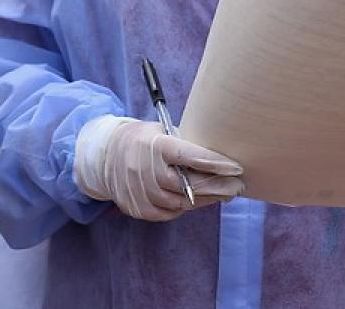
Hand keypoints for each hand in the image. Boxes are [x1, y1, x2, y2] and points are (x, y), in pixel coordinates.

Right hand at [74, 116, 244, 221]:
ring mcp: (140, 192)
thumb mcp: (161, 132)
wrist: (105, 156)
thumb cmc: (143, 141)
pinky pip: (171, 213)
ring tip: (225, 193)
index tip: (236, 167)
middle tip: (239, 185)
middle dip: (218, 186)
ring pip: (182, 202)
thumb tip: (220, 156)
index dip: (214, 163)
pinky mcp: (139, 209)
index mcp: (153, 145)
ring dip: (207, 198)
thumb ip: (186, 144)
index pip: (188, 156)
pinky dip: (188, 206)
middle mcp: (144, 170)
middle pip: (188, 185)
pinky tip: (200, 199)